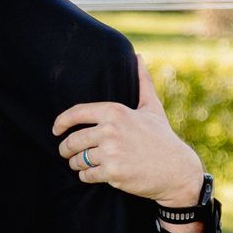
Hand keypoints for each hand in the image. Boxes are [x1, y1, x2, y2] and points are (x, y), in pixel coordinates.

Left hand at [54, 70, 206, 225]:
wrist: (177, 170)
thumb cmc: (162, 138)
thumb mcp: (152, 108)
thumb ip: (142, 82)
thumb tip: (138, 56)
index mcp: (116, 112)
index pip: (77, 113)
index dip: (61, 121)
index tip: (56, 129)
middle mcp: (111, 131)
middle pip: (73, 140)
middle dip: (65, 148)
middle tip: (66, 152)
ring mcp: (111, 152)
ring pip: (78, 159)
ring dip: (76, 163)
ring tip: (81, 164)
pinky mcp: (113, 173)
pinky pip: (87, 175)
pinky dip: (86, 176)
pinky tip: (92, 174)